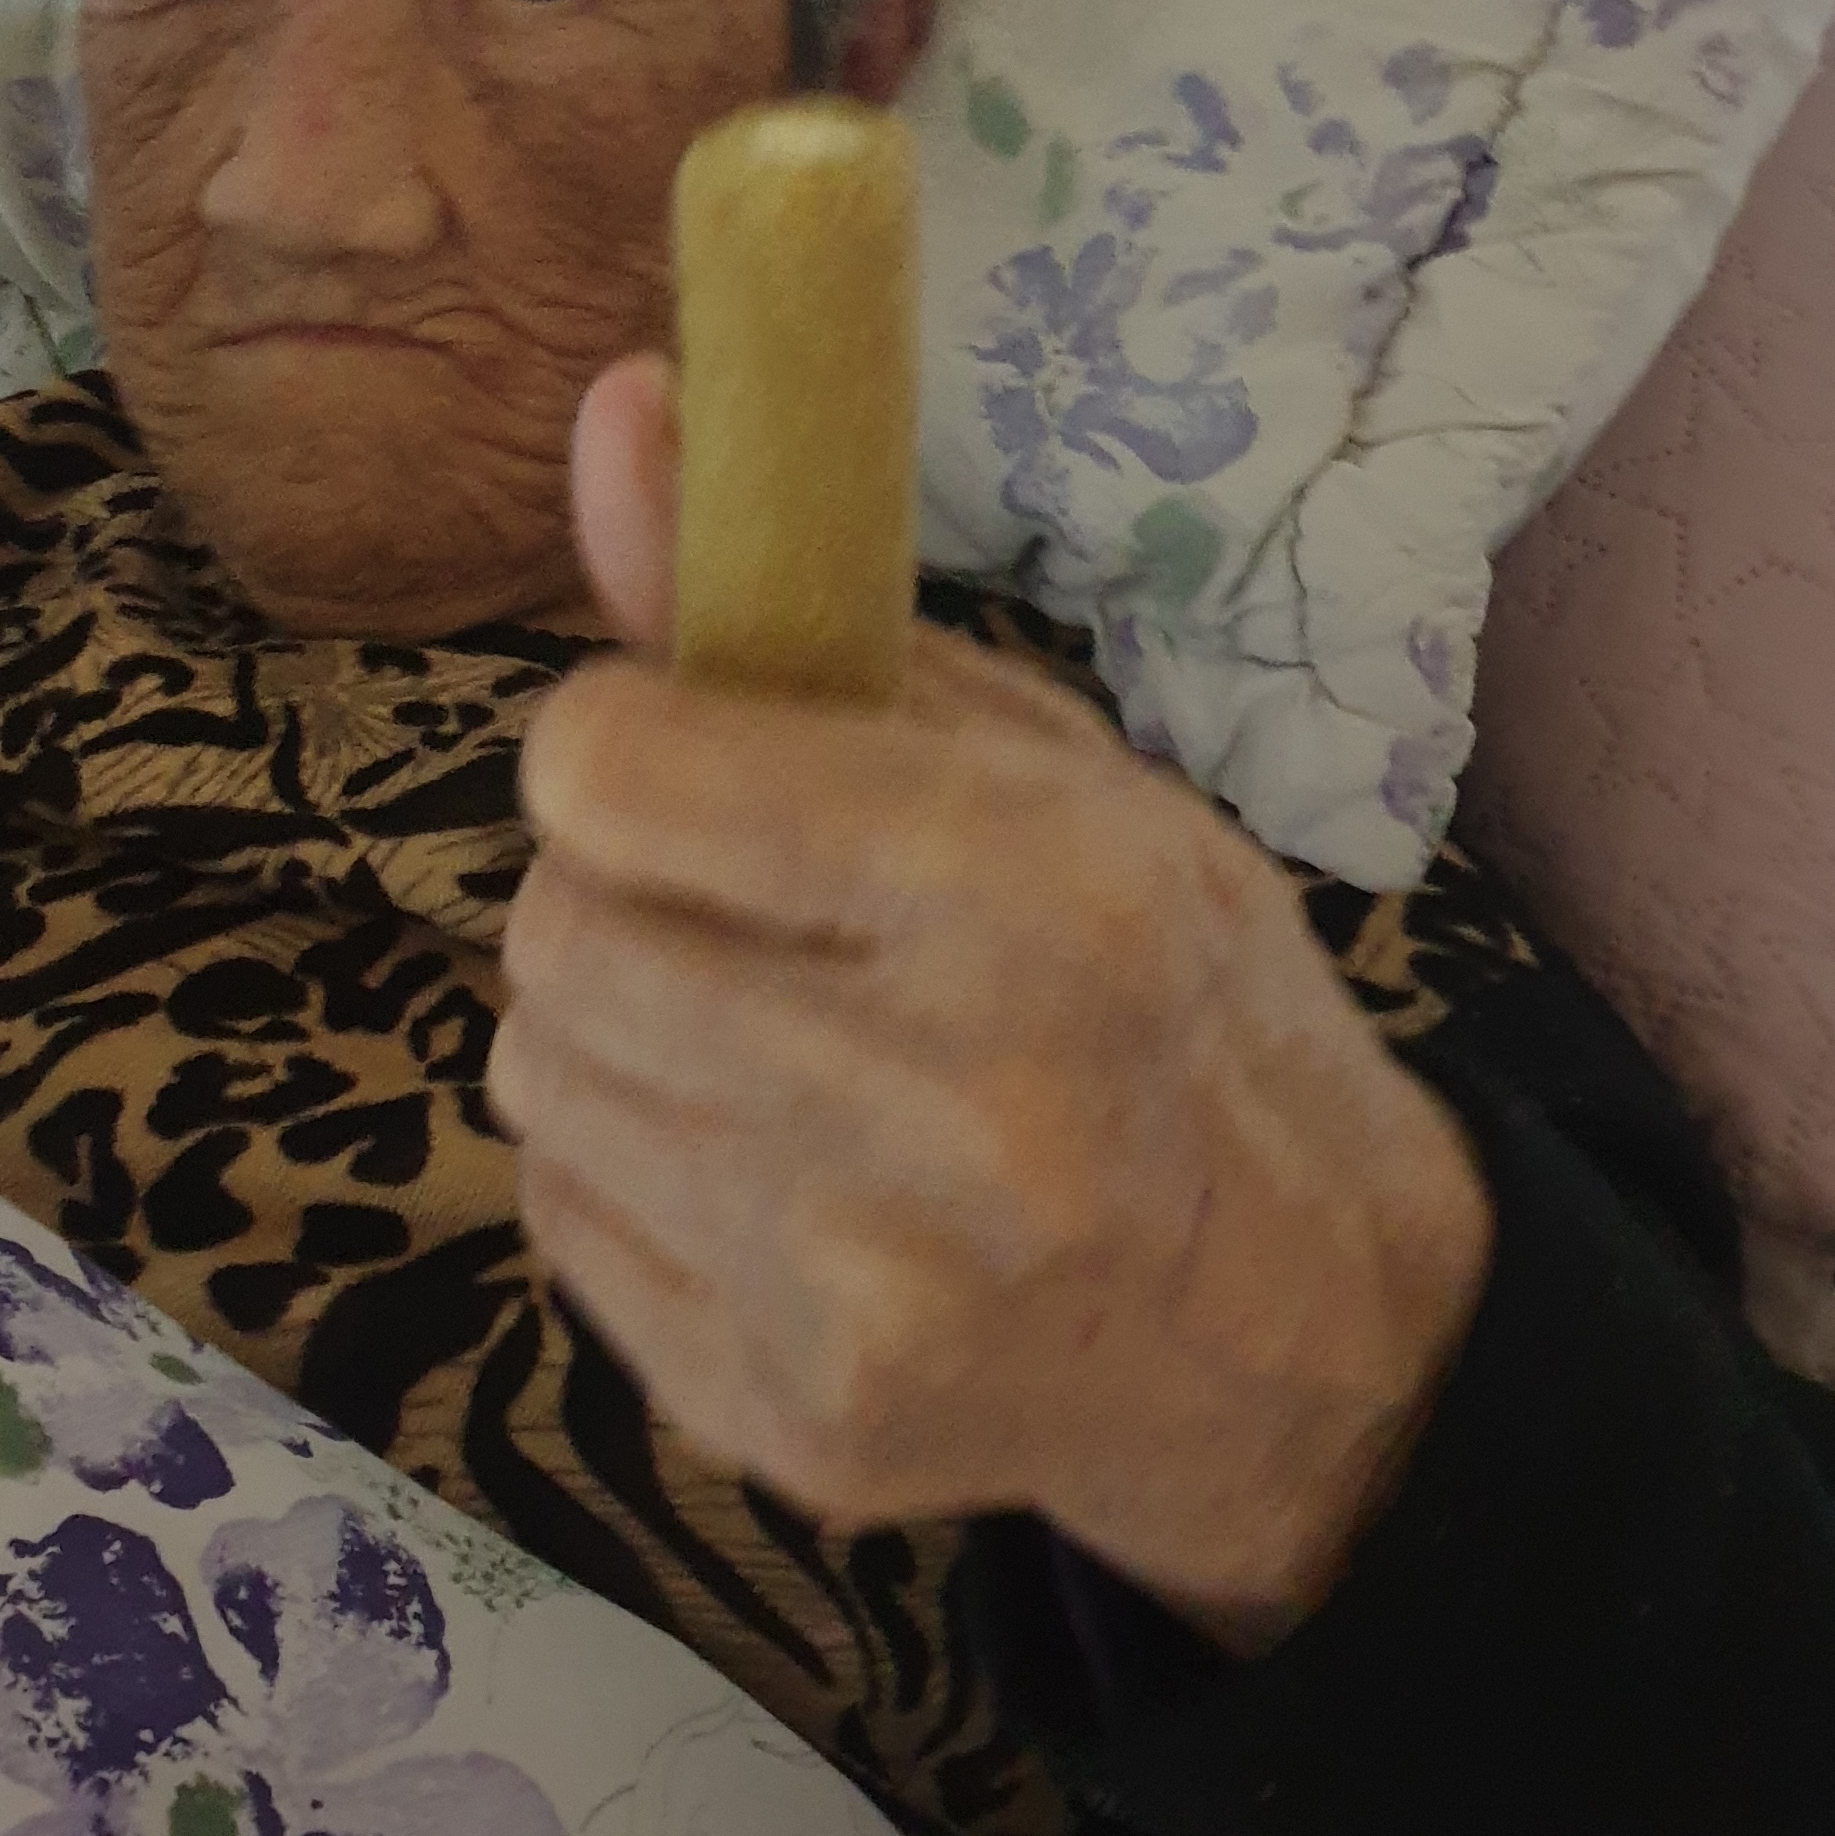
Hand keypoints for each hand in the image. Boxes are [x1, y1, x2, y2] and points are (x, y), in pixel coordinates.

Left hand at [490, 356, 1494, 1651]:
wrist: (1298, 1332)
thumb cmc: (1166, 991)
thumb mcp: (1036, 760)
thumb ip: (788, 596)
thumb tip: (608, 407)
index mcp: (1022, 898)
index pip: (614, 773)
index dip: (621, 744)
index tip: (685, 758)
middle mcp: (939, 1112)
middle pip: (556, 929)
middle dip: (617, 890)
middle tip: (740, 909)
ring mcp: (852, 1299)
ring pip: (535, 1071)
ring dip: (613, 1028)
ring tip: (767, 1039)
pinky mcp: (784, 1428)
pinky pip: (562, 1222)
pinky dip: (631, 1171)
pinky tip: (775, 1169)